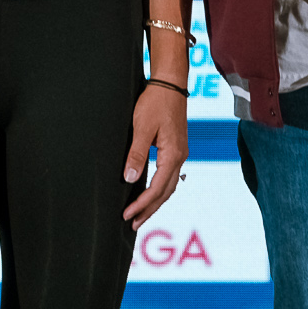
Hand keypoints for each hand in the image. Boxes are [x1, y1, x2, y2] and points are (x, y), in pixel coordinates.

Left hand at [121, 82, 188, 228]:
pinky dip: (160, 189)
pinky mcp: (176, 148)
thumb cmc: (156, 102)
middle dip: (149, 210)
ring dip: (155, 202)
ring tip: (141, 215)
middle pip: (166, 192)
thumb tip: (130, 179)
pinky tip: (151, 192)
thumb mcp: (142, 127)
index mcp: (172, 154)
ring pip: (169, 186)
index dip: (142, 204)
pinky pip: (169, 176)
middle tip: (133, 224)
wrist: (170, 84)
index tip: (127, 214)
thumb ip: (137, 154)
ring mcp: (180, 153)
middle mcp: (180, 157)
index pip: (157, 188)